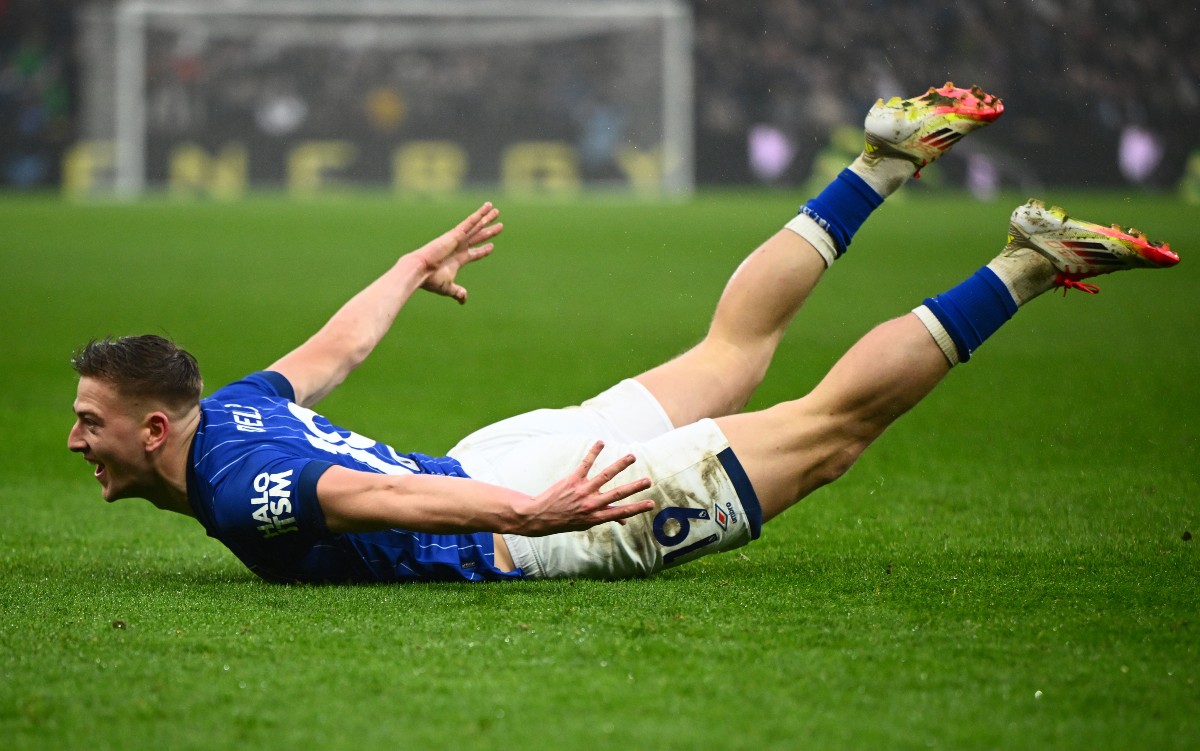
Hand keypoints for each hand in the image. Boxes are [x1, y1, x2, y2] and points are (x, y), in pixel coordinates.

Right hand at [411, 202, 502, 303]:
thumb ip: (457, 292)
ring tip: (496, 211)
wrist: (420, 270)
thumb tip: (463, 300)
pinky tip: (487, 208)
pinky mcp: (455, 234)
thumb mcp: (448, 287)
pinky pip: (470, 222)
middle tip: (500, 225)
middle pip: (478, 237)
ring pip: (476, 226)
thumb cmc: (431, 280)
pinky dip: (479, 215)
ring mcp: (458, 239)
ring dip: (486, 218)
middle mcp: (459, 247)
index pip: (474, 253)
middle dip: (489, 231)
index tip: (492, 246)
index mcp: (458, 260)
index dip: (483, 250)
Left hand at [515, 441, 656, 535]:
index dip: (637, 508)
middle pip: (618, 494)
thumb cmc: (565, 520)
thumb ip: (604, 517)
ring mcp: (583, 491)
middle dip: (635, 487)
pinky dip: (594, 452)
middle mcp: (591, 504)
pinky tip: (601, 442)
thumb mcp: (585, 524)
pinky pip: (586, 464)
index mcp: (596, 517)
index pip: (622, 512)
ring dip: (620, 465)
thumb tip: (623, 520)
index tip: (651, 504)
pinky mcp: (573, 480)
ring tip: (632, 457)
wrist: (539, 516)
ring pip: (605, 476)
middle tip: (649, 481)